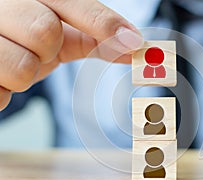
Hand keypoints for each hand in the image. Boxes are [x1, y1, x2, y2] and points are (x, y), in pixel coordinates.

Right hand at [0, 0, 143, 110]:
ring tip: (14, 62)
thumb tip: (133, 46)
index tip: (132, 42)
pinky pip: (0, 91)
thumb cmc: (27, 39)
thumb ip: (95, 37)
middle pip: (44, 31)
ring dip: (25, 73)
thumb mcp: (60, 33)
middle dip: (47, 50)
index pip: (72, 2)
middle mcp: (3, 5)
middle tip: (37, 50)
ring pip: (23, 66)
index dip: (103, 23)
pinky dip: (5, 89)